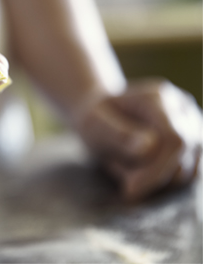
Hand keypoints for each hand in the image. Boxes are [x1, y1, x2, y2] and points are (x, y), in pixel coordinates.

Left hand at [74, 79, 201, 200]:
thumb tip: (150, 146)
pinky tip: (142, 175)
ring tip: (128, 170)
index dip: (157, 169)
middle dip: (153, 177)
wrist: (104, 117)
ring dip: (157, 179)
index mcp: (157, 98)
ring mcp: (194, 125)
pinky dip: (165, 181)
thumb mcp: (94, 126)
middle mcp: (183, 108)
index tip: (130, 189)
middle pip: (184, 156)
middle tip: (124, 186)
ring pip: (189, 170)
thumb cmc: (96, 121)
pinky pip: (188, 175)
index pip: (174, 139)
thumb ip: (118, 135)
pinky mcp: (196, 144)